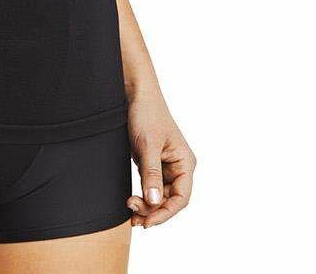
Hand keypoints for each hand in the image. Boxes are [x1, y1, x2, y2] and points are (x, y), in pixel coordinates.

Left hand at [126, 91, 195, 227]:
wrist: (136, 95)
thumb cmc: (147, 114)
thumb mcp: (147, 145)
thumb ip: (151, 174)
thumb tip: (154, 202)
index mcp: (185, 163)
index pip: (181, 198)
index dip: (165, 213)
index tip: (148, 221)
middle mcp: (178, 166)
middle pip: (170, 199)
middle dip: (153, 210)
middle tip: (133, 215)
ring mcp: (165, 165)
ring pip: (159, 195)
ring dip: (147, 204)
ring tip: (130, 208)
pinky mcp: (152, 162)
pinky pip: (150, 185)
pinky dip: (143, 194)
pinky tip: (132, 200)